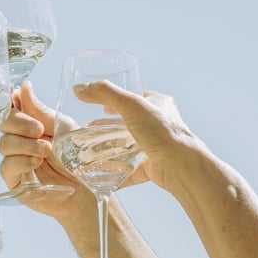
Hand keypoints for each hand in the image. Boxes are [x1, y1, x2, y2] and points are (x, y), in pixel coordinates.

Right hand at [0, 82, 93, 219]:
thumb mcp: (63, 128)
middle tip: (39, 129)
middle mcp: (20, 140)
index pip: (10, 108)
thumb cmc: (77, 158)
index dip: (11, 105)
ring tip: (46, 151)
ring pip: (5, 144)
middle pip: (2, 123)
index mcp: (30, 124)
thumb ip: (40, 111)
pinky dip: (21, 161)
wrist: (86, 188)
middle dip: (18, 123)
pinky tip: (36, 163)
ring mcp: (15, 159)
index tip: (19, 101)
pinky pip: (6, 166)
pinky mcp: (15, 180)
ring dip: (26, 145)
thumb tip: (24, 87)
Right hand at [73, 81, 197, 190]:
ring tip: (91, 147)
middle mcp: (158, 124)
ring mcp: (154, 145)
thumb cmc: (161, 131)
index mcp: (158, 105)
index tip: (101, 106)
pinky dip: (114, 168)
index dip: (116, 100)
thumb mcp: (131, 105)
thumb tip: (79, 88)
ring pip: (127, 144)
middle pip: (128, 122)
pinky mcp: (150, 165)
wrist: (178, 164)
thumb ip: (105, 93)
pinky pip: (128, 166)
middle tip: (90, 126)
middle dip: (109, 124)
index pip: (135, 98)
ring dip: (109, 145)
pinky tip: (100, 169)